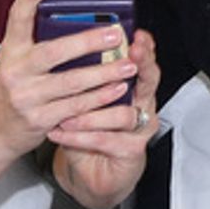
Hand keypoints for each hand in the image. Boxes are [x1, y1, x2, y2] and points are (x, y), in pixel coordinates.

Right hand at [0, 0, 138, 160]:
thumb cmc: (15, 88)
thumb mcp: (19, 59)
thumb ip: (40, 40)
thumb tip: (76, 16)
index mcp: (11, 50)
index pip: (18, 17)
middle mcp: (16, 72)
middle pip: (53, 52)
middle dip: (88, 43)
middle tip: (115, 35)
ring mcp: (26, 97)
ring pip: (71, 82)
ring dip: (104, 73)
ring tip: (127, 65)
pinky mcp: (39, 119)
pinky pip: (75, 107)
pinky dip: (99, 98)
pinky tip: (116, 90)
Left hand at [49, 28, 160, 208]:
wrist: (91, 173)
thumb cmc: (88, 131)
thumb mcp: (85, 99)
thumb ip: (83, 77)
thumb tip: (61, 46)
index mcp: (134, 88)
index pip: (144, 63)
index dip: (145, 50)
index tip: (138, 35)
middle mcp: (143, 106)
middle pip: (149, 81)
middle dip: (140, 66)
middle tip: (129, 58)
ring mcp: (140, 130)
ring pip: (123, 114)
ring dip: (92, 113)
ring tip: (66, 113)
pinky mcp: (131, 152)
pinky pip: (106, 140)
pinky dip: (80, 136)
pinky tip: (60, 133)